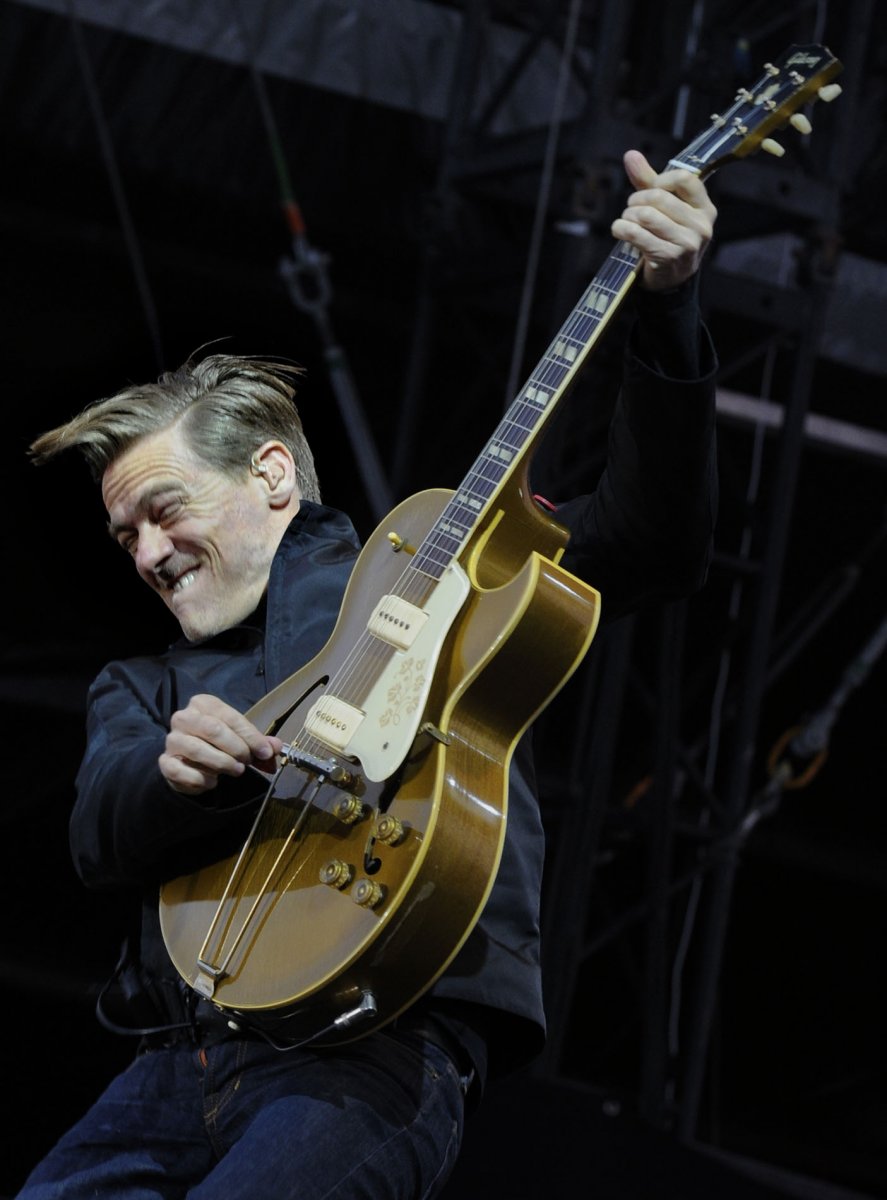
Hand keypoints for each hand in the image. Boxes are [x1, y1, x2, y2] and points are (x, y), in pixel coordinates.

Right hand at [160, 693, 282, 794]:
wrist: (190, 764)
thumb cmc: (219, 745)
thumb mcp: (241, 739)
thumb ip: (259, 742)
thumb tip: (276, 748)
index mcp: (203, 703)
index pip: (230, 717)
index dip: (251, 736)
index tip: (266, 752)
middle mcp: (184, 717)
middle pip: (213, 729)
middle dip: (237, 748)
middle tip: (248, 762)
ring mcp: (172, 740)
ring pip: (198, 749)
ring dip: (223, 763)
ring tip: (236, 771)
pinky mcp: (165, 762)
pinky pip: (183, 771)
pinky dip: (202, 779)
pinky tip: (212, 781)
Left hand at [611, 149, 715, 290]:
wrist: (670, 279)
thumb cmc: (667, 237)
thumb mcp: (664, 208)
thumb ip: (648, 181)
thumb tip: (631, 154)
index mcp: (705, 208)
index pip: (684, 179)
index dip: (660, 180)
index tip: (650, 189)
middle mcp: (701, 225)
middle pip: (660, 197)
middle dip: (636, 200)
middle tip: (631, 208)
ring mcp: (687, 243)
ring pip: (647, 216)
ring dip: (628, 216)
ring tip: (626, 221)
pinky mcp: (669, 258)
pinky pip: (638, 235)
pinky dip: (622, 229)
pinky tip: (619, 230)